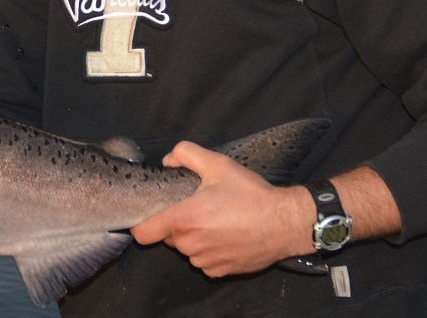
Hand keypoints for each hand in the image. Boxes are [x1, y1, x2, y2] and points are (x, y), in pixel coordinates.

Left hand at [130, 141, 313, 277]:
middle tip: (198, 207)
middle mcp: (190, 245)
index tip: (151, 213)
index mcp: (184, 220)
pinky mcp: (219, 271)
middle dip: (177, 223)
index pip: (142, 233)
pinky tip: (226, 235)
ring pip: (186, 249)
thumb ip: (186, 154)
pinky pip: (204, 260)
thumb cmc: (252, 195)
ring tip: (216, 220)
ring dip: (194, 237)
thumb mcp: (218, 164)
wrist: (285, 223)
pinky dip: (210, 249)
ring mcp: (205, 261)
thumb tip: (169, 160)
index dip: (142, 222)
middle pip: (167, 237)